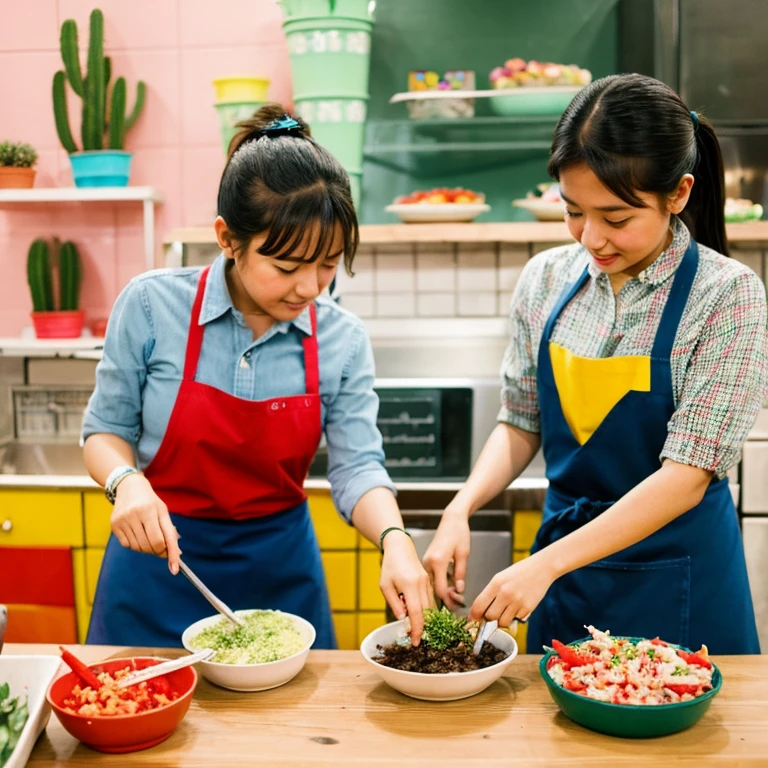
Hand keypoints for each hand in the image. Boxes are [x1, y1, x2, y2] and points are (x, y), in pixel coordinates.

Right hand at [110, 473, 180, 573]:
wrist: (129, 486)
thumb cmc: (150, 501)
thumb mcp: (163, 512)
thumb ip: (170, 533)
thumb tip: (176, 554)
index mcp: (149, 510)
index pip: (160, 540)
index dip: (169, 555)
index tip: (175, 570)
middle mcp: (134, 515)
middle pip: (149, 546)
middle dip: (158, 549)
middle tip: (162, 544)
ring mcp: (122, 520)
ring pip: (138, 548)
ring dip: (146, 547)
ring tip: (148, 534)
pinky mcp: (113, 525)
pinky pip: (127, 545)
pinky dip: (135, 544)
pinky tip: (137, 532)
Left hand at [379, 531, 432, 645]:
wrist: (400, 548)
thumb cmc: (389, 566)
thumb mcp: (385, 586)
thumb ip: (394, 603)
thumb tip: (402, 619)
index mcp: (410, 585)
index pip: (416, 613)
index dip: (416, 630)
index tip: (415, 642)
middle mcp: (422, 584)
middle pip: (426, 612)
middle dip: (421, 627)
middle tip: (414, 638)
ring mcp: (427, 582)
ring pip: (430, 607)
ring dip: (424, 619)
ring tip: (414, 627)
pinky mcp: (429, 581)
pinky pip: (430, 599)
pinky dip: (426, 609)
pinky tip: (418, 613)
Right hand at [422, 506, 470, 609]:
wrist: (451, 519)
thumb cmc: (459, 534)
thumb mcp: (463, 554)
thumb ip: (460, 574)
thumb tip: (459, 590)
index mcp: (438, 562)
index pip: (440, 590)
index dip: (449, 601)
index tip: (457, 607)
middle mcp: (428, 563)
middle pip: (434, 589)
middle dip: (446, 598)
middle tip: (458, 603)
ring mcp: (426, 561)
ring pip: (432, 584)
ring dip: (442, 591)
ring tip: (455, 595)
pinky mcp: (427, 560)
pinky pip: (432, 577)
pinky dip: (439, 583)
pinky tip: (449, 585)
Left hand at [469, 552, 554, 626]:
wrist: (541, 569)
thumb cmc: (519, 573)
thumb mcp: (500, 578)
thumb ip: (490, 593)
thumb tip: (480, 611)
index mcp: (496, 583)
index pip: (479, 605)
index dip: (474, 615)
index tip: (473, 618)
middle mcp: (506, 593)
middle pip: (490, 617)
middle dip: (489, 618)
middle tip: (492, 613)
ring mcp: (517, 602)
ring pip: (503, 622)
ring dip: (502, 620)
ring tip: (505, 611)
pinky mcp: (528, 609)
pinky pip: (516, 620)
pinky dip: (515, 617)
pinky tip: (517, 607)